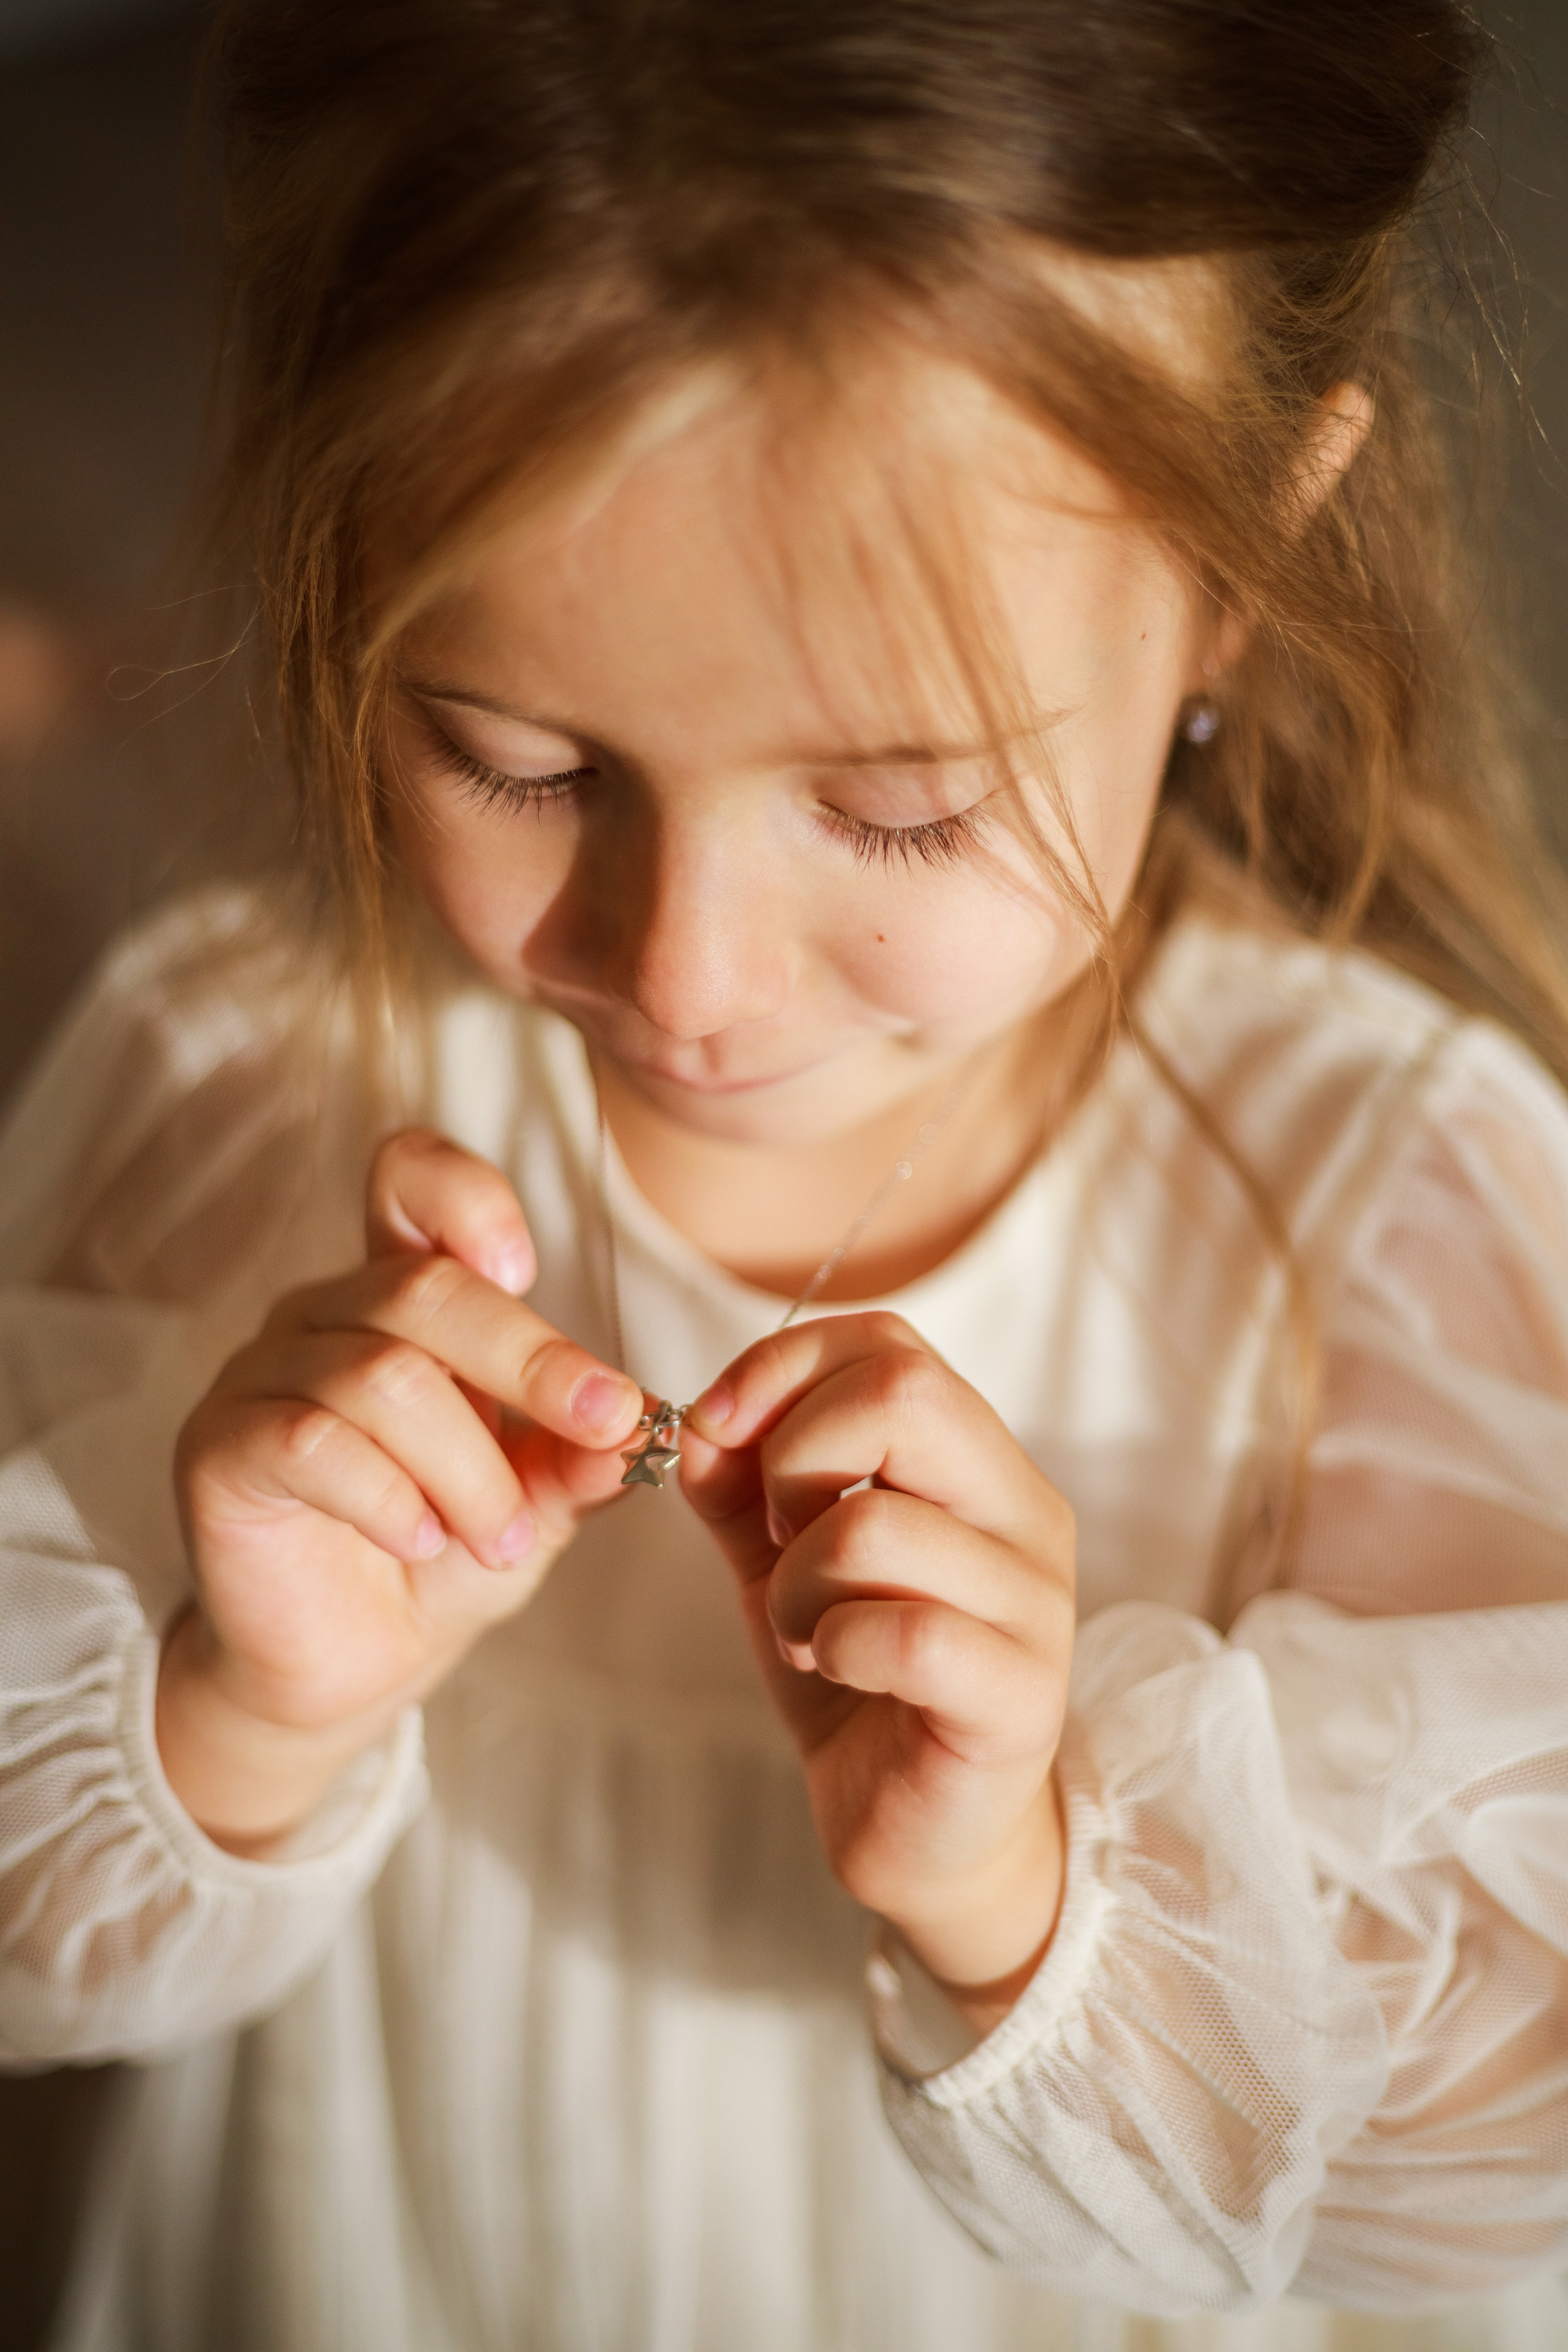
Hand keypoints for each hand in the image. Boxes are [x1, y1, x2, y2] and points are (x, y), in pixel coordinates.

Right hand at [160, 1127, 642, 1849]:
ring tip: (501, 1539)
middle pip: (424, 1292)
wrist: (348, 1664)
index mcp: (399, 1296)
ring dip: (468, 1468)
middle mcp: (323, 1314)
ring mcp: (261, 1374)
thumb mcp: (535, 1501)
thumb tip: (643, 1424)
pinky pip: (312, 1441)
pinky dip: (389, 1497)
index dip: (466, 1197)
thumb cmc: (443, 1556)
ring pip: (382, 1378)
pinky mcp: (220, 1447)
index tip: (528, 1268)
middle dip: (532, 1361)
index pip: (408, 1178)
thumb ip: (582, 1457)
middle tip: (605, 1426)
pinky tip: (420, 1542)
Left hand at [680, 1313, 1073, 2032]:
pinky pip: (901, 1632)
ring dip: (797, 1580)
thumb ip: (741, 1482)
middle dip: (794, 1457)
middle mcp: (1024, 1514)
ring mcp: (1033, 1604)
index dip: (782, 1365)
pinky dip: (833, 1647)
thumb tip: (695, 1418)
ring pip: (876, 1523)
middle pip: (905, 1395)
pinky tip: (835, 1670)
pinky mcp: (1018, 1696)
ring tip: (803, 1628)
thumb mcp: (783, 1559)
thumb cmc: (860, 1680)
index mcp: (979, 1461)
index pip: (889, 1343)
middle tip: (776, 1537)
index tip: (715, 1428)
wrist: (924, 1836)